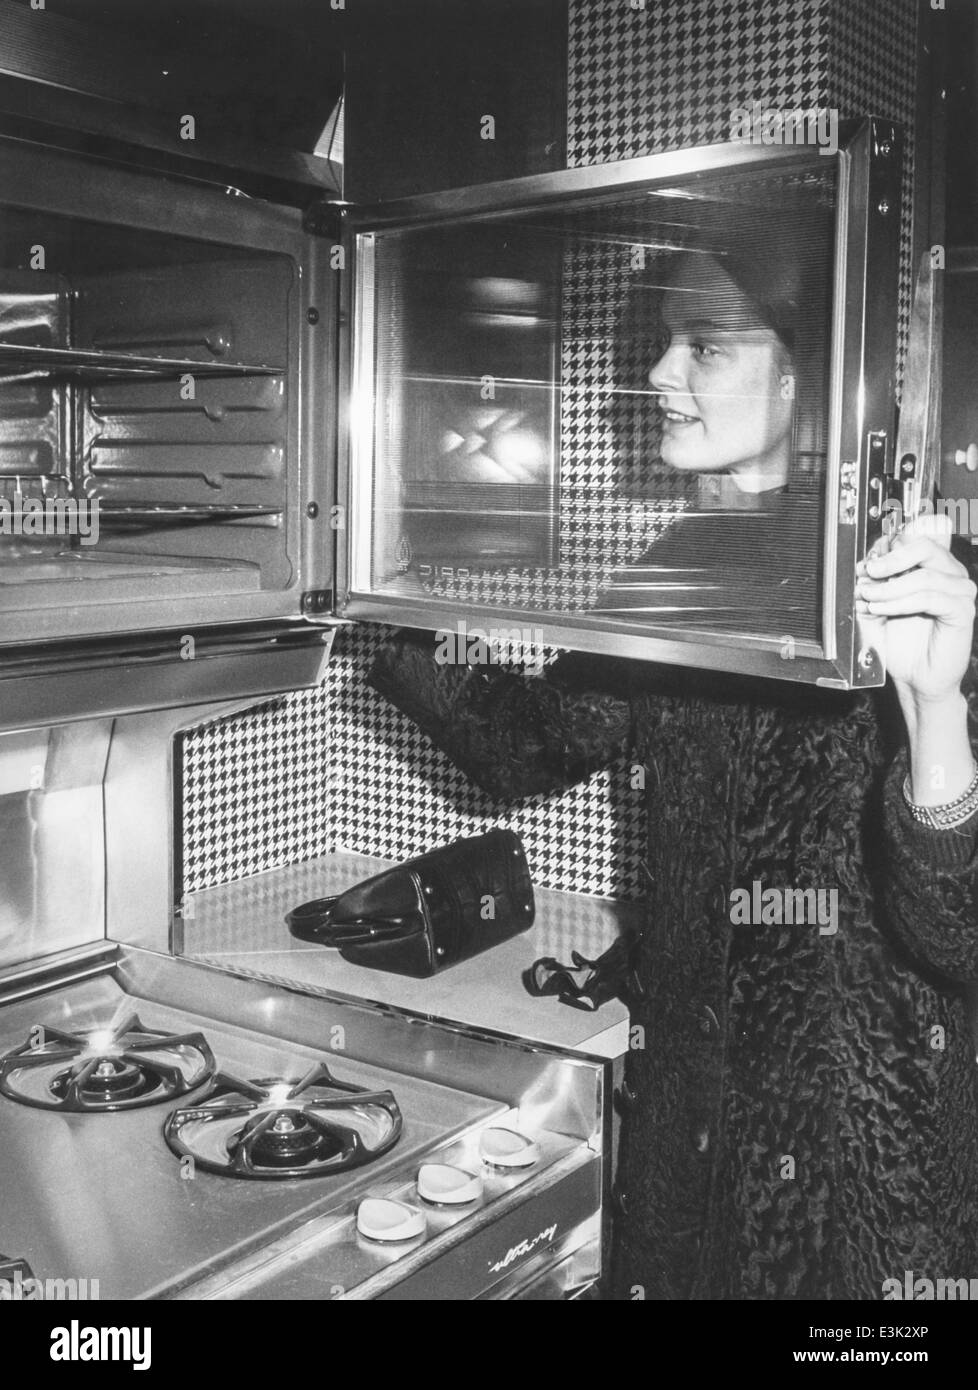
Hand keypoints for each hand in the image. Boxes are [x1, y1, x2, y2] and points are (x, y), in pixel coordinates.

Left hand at [856, 513, 975, 705]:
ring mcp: (959, 590)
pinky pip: (929, 597)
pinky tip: (882, 610)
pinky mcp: (961, 610)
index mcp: (931, 565)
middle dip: (890, 558)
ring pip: (923, 574)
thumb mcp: (877, 607)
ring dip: (889, 587)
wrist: (915, 677)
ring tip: (869, 599)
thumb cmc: (901, 644)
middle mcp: (949, 572)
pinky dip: (900, 602)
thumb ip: (873, 585)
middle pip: (923, 545)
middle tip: (868, 573)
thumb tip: (863, 566)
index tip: (865, 562)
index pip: (914, 537)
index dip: (887, 545)